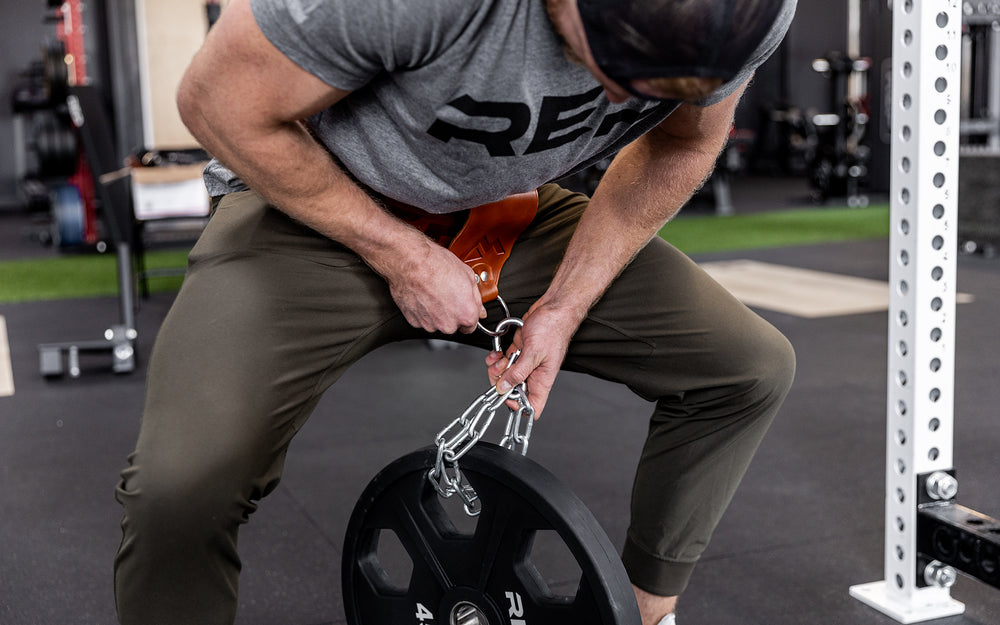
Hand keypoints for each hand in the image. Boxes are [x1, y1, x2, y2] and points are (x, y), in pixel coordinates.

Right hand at [382, 238, 486, 333]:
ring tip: (433, 293)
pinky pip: (422, 319)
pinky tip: (423, 296)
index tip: (463, 307)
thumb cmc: (436, 264)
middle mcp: (448, 323)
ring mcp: (429, 324)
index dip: (467, 314)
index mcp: (465, 314)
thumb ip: (476, 298)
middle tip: (447, 294)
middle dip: (452, 313)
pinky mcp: (414, 320)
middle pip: (453, 325)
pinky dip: (422, 311)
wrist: (410, 261)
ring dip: (436, 313)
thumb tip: (479, 309)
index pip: (471, 326)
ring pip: (436, 323)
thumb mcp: (467, 275)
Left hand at [484, 302, 580, 419]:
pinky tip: (497, 352)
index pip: (532, 405)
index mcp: (542, 380)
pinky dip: (497, 358)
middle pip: (513, 390)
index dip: (517, 406)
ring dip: (497, 369)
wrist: (553, 308)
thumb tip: (504, 388)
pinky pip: (504, 361)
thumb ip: (517, 372)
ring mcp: (526, 362)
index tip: (505, 397)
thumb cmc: (553, 328)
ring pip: (505, 375)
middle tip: (498, 373)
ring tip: (498, 359)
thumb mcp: (533, 353)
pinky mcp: (520, 351)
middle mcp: (534, 374)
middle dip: (501, 383)